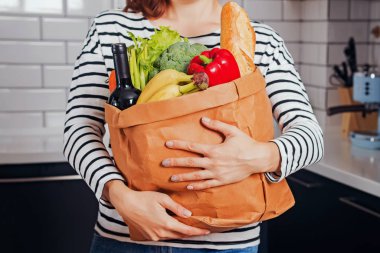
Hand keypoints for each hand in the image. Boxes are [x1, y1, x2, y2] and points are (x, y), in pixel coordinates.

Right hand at [106, 180, 209, 240]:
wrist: (125, 204)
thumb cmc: (144, 198)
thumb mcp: (162, 199)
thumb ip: (176, 207)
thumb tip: (188, 214)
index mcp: (166, 223)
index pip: (186, 231)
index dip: (197, 232)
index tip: (206, 231)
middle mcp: (160, 232)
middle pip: (180, 235)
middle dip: (191, 233)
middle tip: (200, 229)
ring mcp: (153, 236)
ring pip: (171, 236)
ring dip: (180, 233)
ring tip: (188, 227)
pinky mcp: (148, 236)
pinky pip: (163, 236)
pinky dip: (170, 233)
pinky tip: (173, 227)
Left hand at [162, 117, 280, 190]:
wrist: (258, 159)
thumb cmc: (245, 143)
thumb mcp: (232, 131)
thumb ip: (217, 125)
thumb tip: (203, 119)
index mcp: (213, 149)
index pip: (192, 147)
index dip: (178, 145)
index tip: (167, 144)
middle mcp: (213, 162)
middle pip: (190, 163)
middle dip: (175, 163)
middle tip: (163, 164)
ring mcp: (216, 173)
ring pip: (196, 176)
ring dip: (182, 177)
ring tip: (171, 178)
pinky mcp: (221, 181)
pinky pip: (206, 185)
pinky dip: (196, 186)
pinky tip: (188, 187)